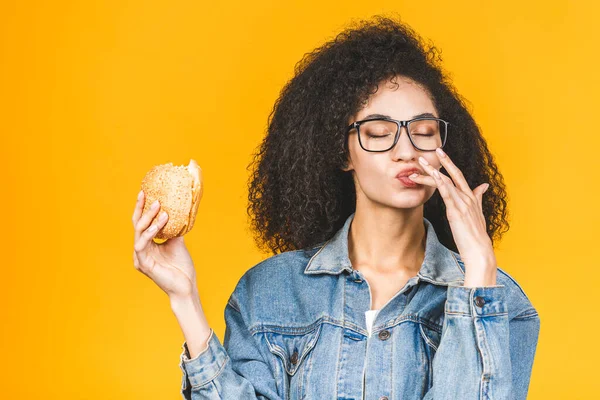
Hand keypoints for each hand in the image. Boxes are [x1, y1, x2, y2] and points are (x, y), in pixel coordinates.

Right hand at [132, 190, 197, 298]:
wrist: (185, 286)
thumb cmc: (181, 267)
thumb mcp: (177, 242)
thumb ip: (174, 228)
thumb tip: (179, 210)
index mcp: (147, 244)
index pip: (142, 223)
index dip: (142, 208)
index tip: (145, 192)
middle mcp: (141, 249)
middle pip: (137, 225)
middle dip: (141, 208)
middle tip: (148, 194)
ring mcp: (140, 257)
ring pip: (139, 232)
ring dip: (149, 218)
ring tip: (159, 207)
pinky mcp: (143, 264)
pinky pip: (142, 244)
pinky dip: (150, 232)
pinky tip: (159, 223)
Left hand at [408, 147, 497, 286]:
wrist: (479, 251)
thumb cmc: (476, 236)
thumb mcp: (478, 214)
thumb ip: (478, 198)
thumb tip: (484, 185)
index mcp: (471, 197)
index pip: (459, 176)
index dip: (450, 164)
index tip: (441, 155)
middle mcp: (468, 197)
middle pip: (455, 174)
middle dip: (444, 161)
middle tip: (434, 149)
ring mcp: (462, 203)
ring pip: (447, 182)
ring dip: (432, 171)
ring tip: (420, 163)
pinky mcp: (456, 211)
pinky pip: (447, 193)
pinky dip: (440, 182)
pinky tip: (433, 175)